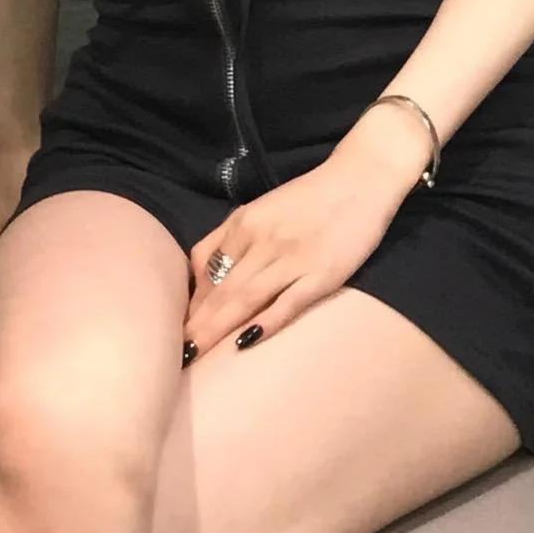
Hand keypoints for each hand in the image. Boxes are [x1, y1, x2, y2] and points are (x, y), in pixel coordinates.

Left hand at [183, 111, 428, 358]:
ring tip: (197, 356)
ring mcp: (293, 257)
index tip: (171, 330)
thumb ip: (233, 237)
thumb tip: (203, 276)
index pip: (205, 267)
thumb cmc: (311, 197)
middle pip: (221, 288)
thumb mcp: (263, 208)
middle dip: (196, 324)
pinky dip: (266, 322)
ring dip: (218, 328)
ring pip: (247, 297)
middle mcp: (263, 239)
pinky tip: (247, 342)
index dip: (188, 302)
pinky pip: (289, 302)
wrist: (362, 176)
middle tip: (174, 356)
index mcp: (245, 222)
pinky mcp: (322, 273)